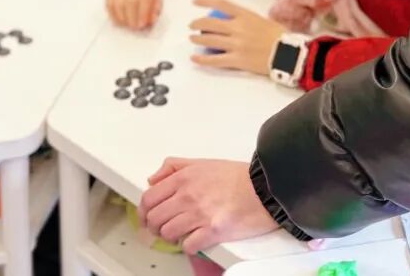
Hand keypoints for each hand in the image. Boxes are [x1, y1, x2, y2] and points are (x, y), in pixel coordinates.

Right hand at [106, 0, 161, 28]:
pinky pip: (109, 2)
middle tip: (134, 26)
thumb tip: (150, 20)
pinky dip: (113, 15)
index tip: (142, 24)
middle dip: (132, 17)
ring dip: (122, 17)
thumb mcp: (157, 0)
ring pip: (118, 2)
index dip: (143, 12)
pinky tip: (119, 21)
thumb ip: (155, 10)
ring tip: (128, 24)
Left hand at [139, 158, 278, 252]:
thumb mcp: (201, 162)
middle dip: (154, 226)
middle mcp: (187, 196)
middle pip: (155, 217)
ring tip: (179, 235)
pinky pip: (188, 245)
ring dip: (170, 237)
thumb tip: (153, 180)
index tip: (146, 217)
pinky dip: (187, 246)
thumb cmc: (237, 176)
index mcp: (183, 178)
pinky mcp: (213, 231)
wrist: (265, 188)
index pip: (149, 198)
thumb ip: (173, 167)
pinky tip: (194, 241)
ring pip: (168, 232)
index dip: (144, 211)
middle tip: (161, 229)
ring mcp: (199, 214)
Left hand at [188, 0, 285, 75]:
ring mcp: (237, 44)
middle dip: (197, 23)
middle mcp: (239, 28)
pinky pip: (215, 60)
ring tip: (192, 39)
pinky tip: (195, 58)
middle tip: (192, 25)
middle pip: (210, 23)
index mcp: (246, 15)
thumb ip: (247, 19)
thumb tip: (235, 19)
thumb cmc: (280, 37)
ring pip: (209, 40)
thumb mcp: (263, 20)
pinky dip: (202, 59)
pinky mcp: (238, 60)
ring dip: (197, 40)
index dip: (205, 1)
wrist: (290, 55)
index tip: (195, 1)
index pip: (221, 4)